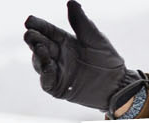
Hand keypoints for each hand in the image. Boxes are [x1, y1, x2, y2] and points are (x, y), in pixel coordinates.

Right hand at [23, 1, 144, 111]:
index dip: (38, 25)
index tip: (30, 20)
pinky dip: (45, 75)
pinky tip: (48, 67)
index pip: (47, 31)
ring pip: (40, 62)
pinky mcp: (58, 87)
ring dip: (38, 55)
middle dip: (33, 39)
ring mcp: (56, 71)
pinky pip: (47, 81)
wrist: (118, 84)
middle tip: (30, 34)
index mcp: (64, 41)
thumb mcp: (95, 39)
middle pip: (39, 45)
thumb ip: (82, 23)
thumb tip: (71, 2)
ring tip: (41, 48)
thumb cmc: (108, 59)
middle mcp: (57, 55)